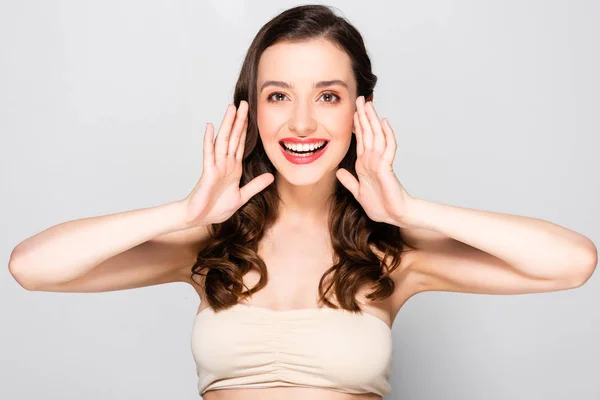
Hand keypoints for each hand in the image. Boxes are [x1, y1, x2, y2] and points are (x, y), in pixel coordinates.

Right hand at [182, 101, 273, 226]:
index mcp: (234, 168)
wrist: (198, 218)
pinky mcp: (208, 173)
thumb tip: (271, 176)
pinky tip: (210, 127)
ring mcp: (216, 166)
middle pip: (233, 137)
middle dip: (239, 120)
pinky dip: (209, 140)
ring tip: (231, 108)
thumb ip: (255, 186)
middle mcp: (225, 164)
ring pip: (223, 141)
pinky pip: (208, 154)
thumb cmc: (216, 208)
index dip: (246, 129)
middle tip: (244, 103)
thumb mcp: (242, 196)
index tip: (252, 114)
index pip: (241, 144)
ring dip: (227, 124)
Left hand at [335, 96, 413, 226]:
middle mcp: (372, 159)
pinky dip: (387, 135)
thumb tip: (338, 172)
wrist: (394, 215)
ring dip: (372, 120)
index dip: (356, 126)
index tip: (352, 111)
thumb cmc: (380, 205)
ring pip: (376, 136)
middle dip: (363, 116)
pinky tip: (383, 122)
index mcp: (364, 164)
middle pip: (368, 133)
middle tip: (360, 98)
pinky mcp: (387, 167)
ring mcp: (380, 162)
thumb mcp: (358, 192)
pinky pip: (388, 148)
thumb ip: (349, 181)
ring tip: (369, 104)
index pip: (360, 140)